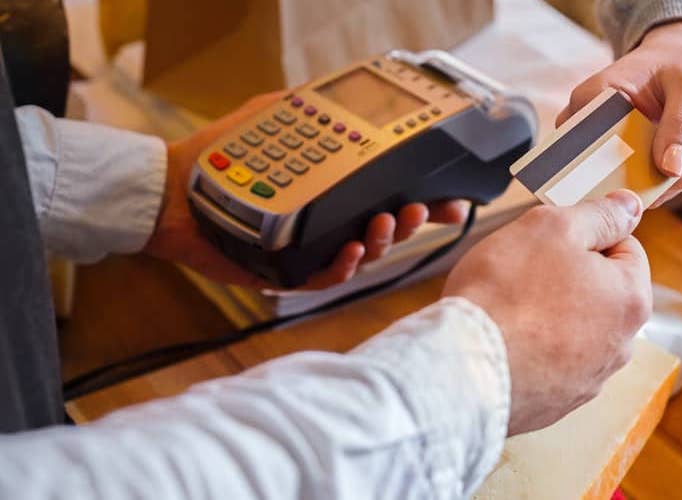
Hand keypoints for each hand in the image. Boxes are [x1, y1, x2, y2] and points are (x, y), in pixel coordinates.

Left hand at [145, 92, 469, 289]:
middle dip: (416, 220)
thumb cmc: (218, 157)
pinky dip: (347, 265)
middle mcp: (329, 221)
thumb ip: (309, 106)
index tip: (453, 196)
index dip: (425, 198)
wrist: (171, 191)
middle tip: (426, 209)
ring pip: (367, 253)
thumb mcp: (272, 116)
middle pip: (390, 227)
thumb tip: (343, 91)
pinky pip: (328, 276)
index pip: (390, 194)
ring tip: (385, 222)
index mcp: (333, 189)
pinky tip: (353, 247)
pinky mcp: (289, 274)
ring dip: (385, 239)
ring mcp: (312, 248)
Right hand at [444, 190, 651, 434]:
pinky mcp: (556, 403)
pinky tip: (504, 340)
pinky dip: (532, 349)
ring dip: (549, 313)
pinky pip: (550, 363)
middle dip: (569, 275)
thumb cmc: (506, 294)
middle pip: (602, 291)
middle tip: (526, 269)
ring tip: (510, 307)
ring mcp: (588, 380)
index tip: (555, 238)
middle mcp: (620, 347)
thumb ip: (600, 215)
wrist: (463, 370)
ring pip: (575, 328)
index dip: (589, 233)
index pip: (628, 248)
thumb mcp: (553, 228)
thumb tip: (629, 207)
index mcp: (632, 300)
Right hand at [559, 21, 681, 207]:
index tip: (681, 172)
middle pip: (614, 177)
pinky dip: (676, 172)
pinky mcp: (622, 156)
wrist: (681, 56)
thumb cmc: (681, 61)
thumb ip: (681, 124)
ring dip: (676, 175)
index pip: (598, 154)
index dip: (635, 175)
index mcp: (593, 101)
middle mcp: (588, 126)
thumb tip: (671, 169)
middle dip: (665, 179)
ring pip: (633, 185)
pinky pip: (645, 180)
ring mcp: (604, 145)